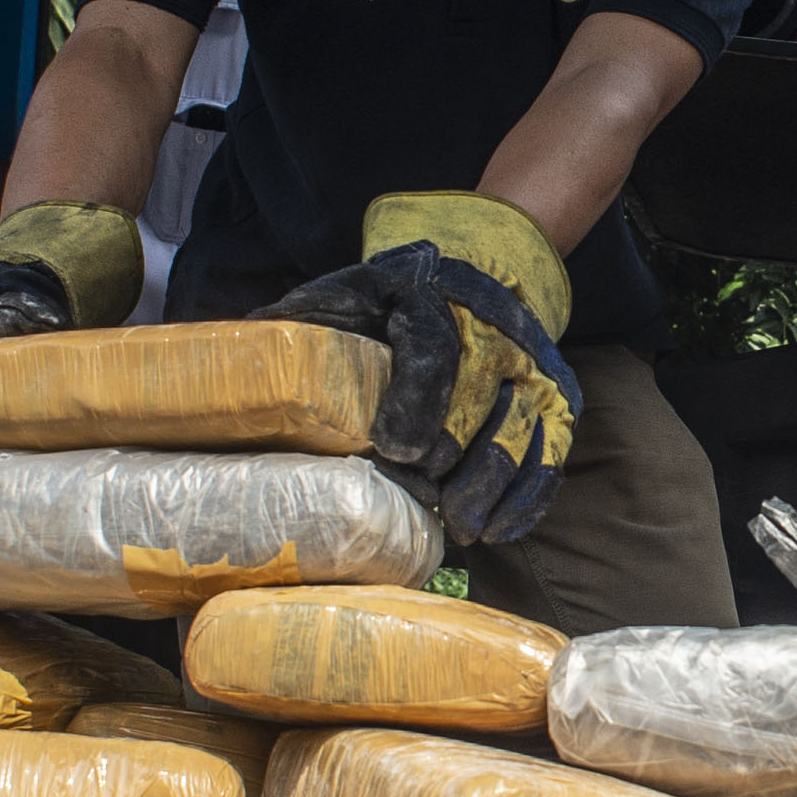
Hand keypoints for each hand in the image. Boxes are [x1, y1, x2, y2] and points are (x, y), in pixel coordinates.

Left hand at [258, 192, 581, 546]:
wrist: (485, 266)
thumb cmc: (399, 296)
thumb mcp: (351, 289)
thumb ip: (306, 319)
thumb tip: (239, 355)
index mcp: (433, 301)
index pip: (435, 351)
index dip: (417, 402)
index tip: (397, 449)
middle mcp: (494, 332)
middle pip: (478, 401)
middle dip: (449, 457)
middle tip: (418, 497)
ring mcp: (531, 368)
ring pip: (518, 432)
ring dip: (489, 485)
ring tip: (460, 527)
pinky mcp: (557, 399)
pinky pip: (549, 454)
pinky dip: (526, 498)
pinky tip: (495, 530)